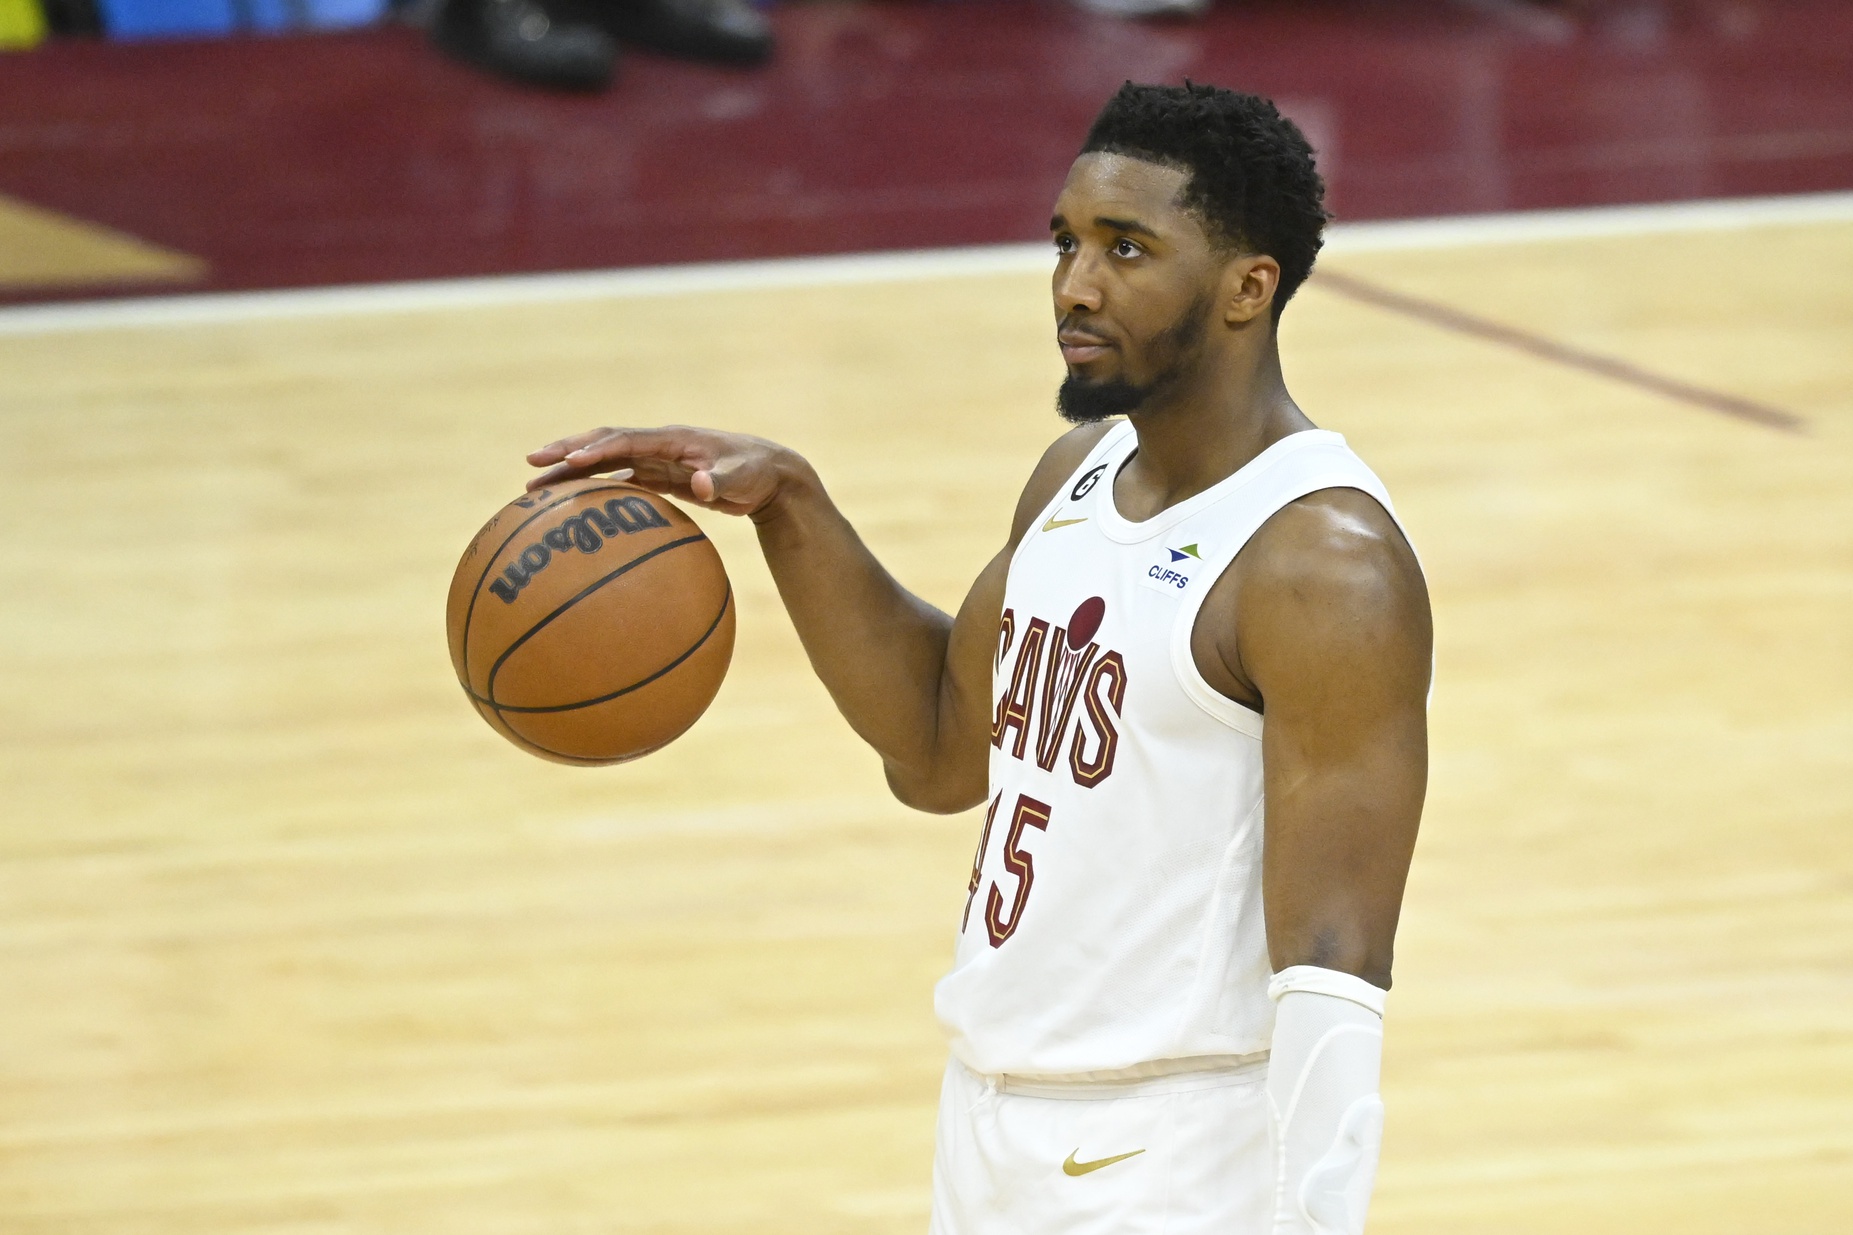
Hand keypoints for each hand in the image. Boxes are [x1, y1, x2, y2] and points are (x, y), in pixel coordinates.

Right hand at [525, 425, 800, 519]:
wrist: (769, 473)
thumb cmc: (756, 473)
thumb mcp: (743, 479)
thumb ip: (722, 481)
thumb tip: (702, 484)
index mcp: (673, 440)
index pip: (625, 441)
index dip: (597, 450)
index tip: (569, 462)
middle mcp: (658, 444)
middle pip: (603, 442)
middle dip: (567, 451)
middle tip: (532, 463)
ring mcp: (656, 458)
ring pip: (604, 460)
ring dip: (570, 470)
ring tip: (534, 486)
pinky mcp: (658, 474)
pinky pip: (617, 478)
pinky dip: (592, 486)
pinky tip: (570, 505)